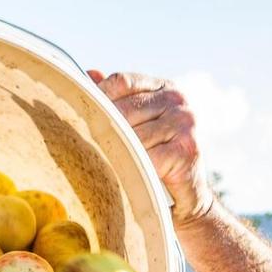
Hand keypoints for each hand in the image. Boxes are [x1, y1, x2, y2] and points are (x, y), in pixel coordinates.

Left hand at [89, 71, 216, 225]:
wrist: (187, 195)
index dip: (99, 97)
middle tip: (88, 145)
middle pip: (124, 109)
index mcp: (164, 88)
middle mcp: (177, 100)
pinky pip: (145, 157)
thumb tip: (89, 75)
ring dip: (117, 152)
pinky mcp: (185, 149)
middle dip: (105, 130)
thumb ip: (117, 100)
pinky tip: (129, 176)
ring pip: (132, 136)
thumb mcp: (137, 124)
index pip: (122, 82)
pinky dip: (132, 168)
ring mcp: (184, 122)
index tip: (83, 115)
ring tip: (109, 164)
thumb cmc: (156, 158)